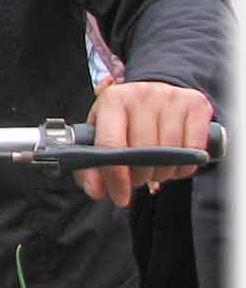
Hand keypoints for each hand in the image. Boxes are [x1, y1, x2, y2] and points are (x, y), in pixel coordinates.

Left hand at [78, 80, 214, 207]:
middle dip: (139, 176)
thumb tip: (95, 190)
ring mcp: (171, 98)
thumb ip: (92, 165)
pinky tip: (175, 162)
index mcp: (112, 100)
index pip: (111, 143)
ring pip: (171, 153)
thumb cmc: (125, 117)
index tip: (120, 196)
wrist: (155, 91)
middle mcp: (141, 95)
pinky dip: (184, 166)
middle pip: (143, 151)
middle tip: (137, 178)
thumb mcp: (101, 132)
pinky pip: (194, 150)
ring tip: (154, 169)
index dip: (115, 177)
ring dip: (162, 173)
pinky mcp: (196, 105)